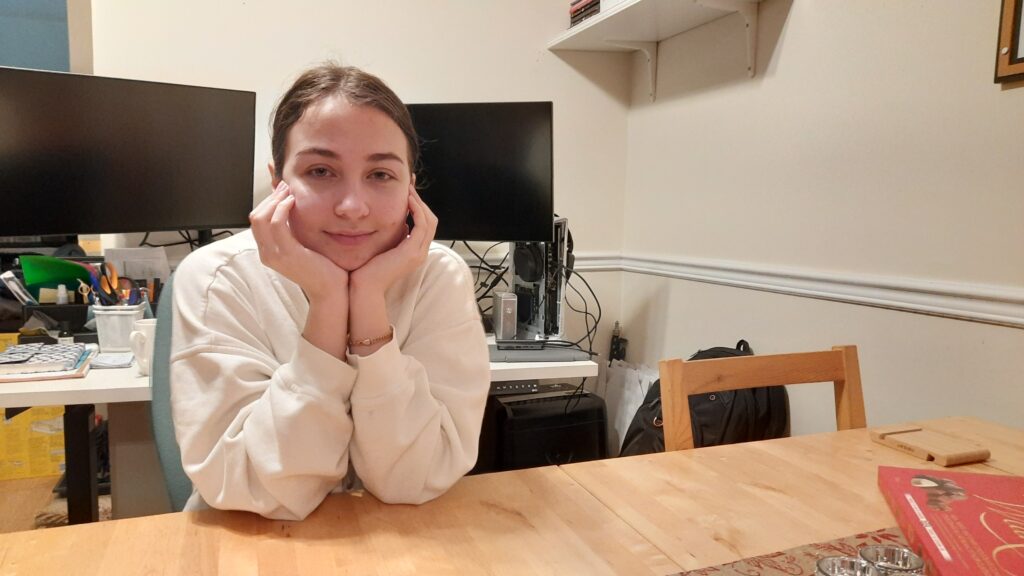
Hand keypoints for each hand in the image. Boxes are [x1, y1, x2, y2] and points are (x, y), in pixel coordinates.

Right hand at [250, 182, 348, 303]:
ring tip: (289, 191)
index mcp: (269, 251)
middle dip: (270, 197)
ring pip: (261, 218)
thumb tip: (292, 208)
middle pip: (255, 216)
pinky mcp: (286, 253)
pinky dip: (282, 208)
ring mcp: (274, 254)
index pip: (257, 220)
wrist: (330, 290)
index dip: (268, 202)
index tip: (282, 190)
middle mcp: (267, 253)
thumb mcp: (303, 244)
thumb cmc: (322, 268)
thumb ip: (294, 228)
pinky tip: (293, 201)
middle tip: (284, 186)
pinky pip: (276, 224)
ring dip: (275, 200)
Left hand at [349, 187, 437, 295]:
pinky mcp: (412, 251)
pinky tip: (408, 200)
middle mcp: (420, 252)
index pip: (425, 224)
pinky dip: (417, 210)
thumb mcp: (383, 248)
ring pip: (429, 220)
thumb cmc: (368, 269)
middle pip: (431, 220)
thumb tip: (399, 223)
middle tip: (411, 185)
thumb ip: (394, 236)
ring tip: (409, 189)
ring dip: (420, 202)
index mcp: (415, 251)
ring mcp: (419, 252)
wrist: (365, 287)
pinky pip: (422, 225)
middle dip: (422, 201)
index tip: (409, 191)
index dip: (419, 206)